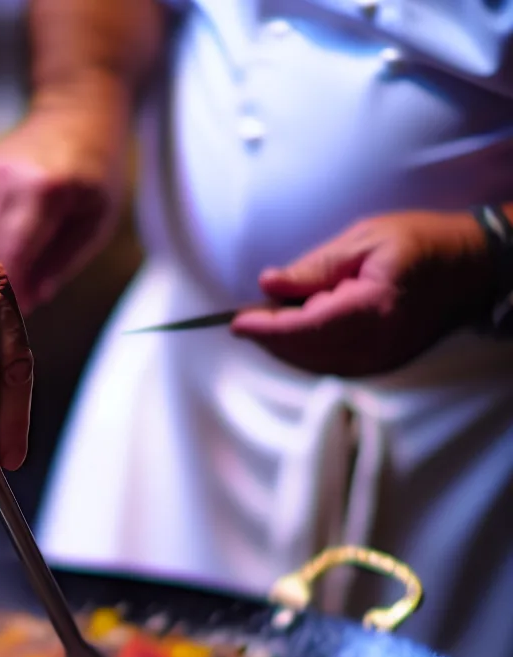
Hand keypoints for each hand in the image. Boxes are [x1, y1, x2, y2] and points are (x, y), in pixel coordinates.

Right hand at [0, 90, 130, 311]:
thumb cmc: (96, 169)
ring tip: (2, 288)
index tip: (17, 316)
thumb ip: (63, 263)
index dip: (13, 291)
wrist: (77, 107)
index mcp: (44, 191)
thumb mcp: (96, 221)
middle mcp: (7, 179)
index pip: (15, 255)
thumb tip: (33, 300)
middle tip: (8, 311)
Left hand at [231, 211, 494, 376]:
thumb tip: (269, 283)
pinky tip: (297, 330)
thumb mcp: (365, 240)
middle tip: (249, 314)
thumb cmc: (422, 244)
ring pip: (311, 364)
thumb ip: (314, 267)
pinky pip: (328, 365)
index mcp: (372, 309)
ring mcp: (378, 360)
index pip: (304, 328)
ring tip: (272, 318)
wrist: (471, 267)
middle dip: (269, 336)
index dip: (265, 328)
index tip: (237, 321)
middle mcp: (375, 344)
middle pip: (302, 352)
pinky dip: (304, 351)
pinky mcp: (379, 365)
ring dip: (284, 345)